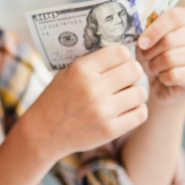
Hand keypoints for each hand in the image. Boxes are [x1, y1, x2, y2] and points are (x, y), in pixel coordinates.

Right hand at [17, 45, 147, 159]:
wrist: (43, 132)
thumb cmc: (57, 99)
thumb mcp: (68, 73)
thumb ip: (94, 63)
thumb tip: (125, 54)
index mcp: (81, 70)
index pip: (121, 52)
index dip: (123, 57)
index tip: (118, 65)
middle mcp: (92, 88)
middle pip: (135, 70)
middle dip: (131, 74)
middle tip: (123, 80)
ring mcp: (102, 111)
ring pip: (141, 92)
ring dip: (134, 94)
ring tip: (123, 97)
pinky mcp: (109, 130)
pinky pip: (140, 114)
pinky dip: (136, 111)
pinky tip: (124, 110)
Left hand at [136, 7, 184, 105]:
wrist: (163, 81)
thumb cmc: (155, 54)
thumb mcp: (147, 38)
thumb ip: (146, 30)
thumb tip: (143, 39)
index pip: (174, 17)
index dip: (154, 30)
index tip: (141, 43)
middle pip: (170, 40)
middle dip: (151, 51)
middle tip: (146, 57)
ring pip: (170, 58)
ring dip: (155, 65)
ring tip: (154, 67)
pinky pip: (174, 75)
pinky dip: (163, 77)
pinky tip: (164, 77)